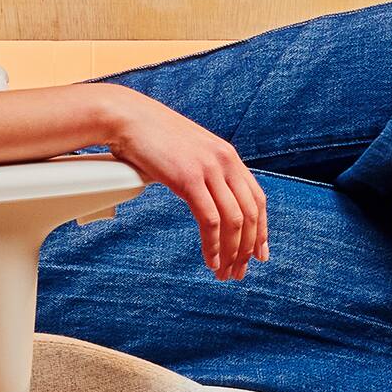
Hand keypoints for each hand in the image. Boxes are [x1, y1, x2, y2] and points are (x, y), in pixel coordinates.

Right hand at [91, 86, 267, 279]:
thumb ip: (206, 173)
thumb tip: (211, 199)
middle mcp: (225, 161)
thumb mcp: (190, 153)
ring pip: (234, 220)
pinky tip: (211, 260)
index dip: (262, 230)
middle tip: (239, 272)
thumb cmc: (154, 138)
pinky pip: (210, 219)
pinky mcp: (188, 178)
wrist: (129, 118)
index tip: (259, 255)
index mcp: (228, 156)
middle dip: (248, 248)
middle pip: (250, 213)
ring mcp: (208, 169)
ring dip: (232, 252)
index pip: (257, 199)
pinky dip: (213, 245)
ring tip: (224, 273)